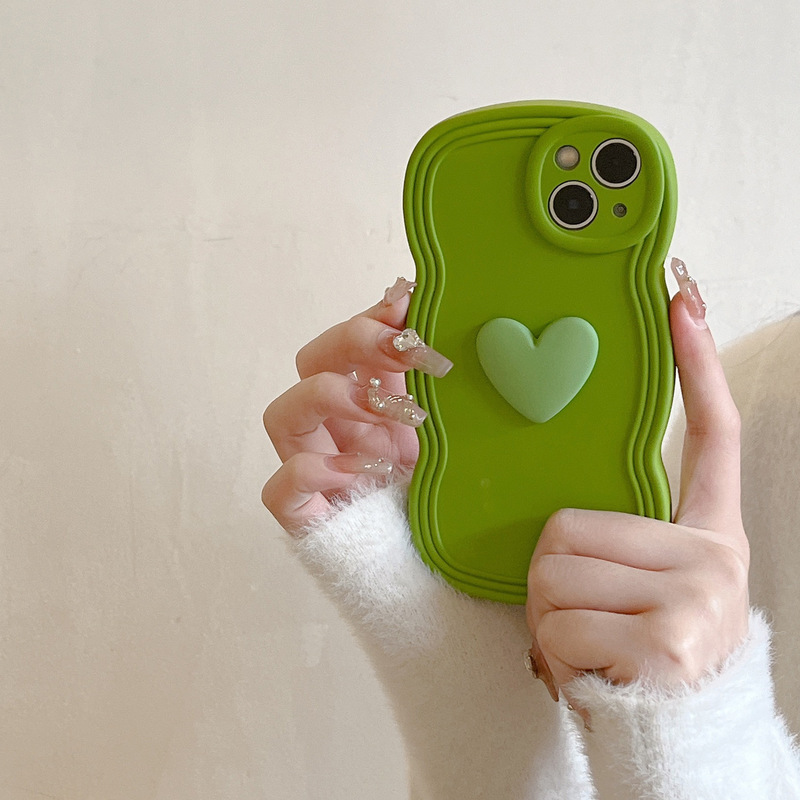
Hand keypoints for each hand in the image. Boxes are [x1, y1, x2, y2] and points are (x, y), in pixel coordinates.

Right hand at [262, 278, 451, 531]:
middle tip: (408, 349)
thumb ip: (467, 388)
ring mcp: (322, 473)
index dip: (375, 316)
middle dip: (354, 342)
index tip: (414, 303)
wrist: (455, 586)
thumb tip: (471, 323)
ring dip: (329, 397)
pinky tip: (365, 473)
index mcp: (380, 405)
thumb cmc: (464, 511)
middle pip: (314, 363)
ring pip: (282, 414)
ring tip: (392, 411)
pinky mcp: (310, 519)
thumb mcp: (474, 438)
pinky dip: (311, 473)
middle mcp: (345, 432)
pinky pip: (279, 490)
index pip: (357, 342)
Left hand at [526, 290, 749, 699]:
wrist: (674, 740)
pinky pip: (557, 625)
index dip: (697, 366)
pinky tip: (593, 674)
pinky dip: (554, 658)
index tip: (682, 302)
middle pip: (568, 526)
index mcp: (709, 534)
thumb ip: (616, 543)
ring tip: (589, 648)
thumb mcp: (642, 590)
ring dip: (549, 621)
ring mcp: (696, 596)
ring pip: (553, 576)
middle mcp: (713, 557)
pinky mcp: (668, 639)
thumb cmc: (640, 654)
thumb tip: (556, 531)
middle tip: (584, 619)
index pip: (711, 435)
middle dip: (551, 580)